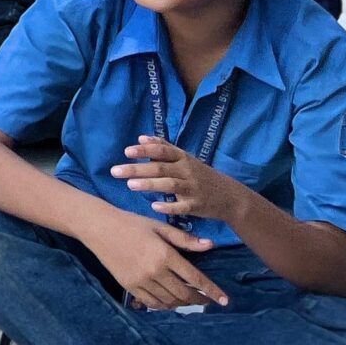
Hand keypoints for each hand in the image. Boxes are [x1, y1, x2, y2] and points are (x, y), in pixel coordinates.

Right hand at [85, 209, 225, 310]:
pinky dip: (164, 305)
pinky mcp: (129, 286)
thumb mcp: (158, 226)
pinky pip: (152, 303)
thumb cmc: (130, 223)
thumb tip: (209, 245)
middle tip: (207, 300)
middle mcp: (155, 271)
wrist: (98, 226)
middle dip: (199, 299)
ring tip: (189, 300)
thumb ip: (184, 239)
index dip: (212, 291)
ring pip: (169, 301)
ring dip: (182, 303)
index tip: (224, 301)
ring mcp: (141, 280)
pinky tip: (169, 301)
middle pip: (184, 294)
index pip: (195, 279)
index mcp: (165, 254)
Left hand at [111, 135, 251, 227]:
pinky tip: (154, 206)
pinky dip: (169, 206)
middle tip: (115, 171)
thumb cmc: (201, 175)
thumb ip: (164, 148)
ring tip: (130, 185)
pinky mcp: (197, 206)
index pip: (162, 150)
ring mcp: (193, 189)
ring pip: (169, 185)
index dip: (145, 150)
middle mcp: (187, 171)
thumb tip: (141, 137)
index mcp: (183, 158)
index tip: (126, 151)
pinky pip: (182, 206)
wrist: (230, 197)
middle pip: (160, 168)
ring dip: (149, 185)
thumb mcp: (185, 158)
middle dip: (137, 169)